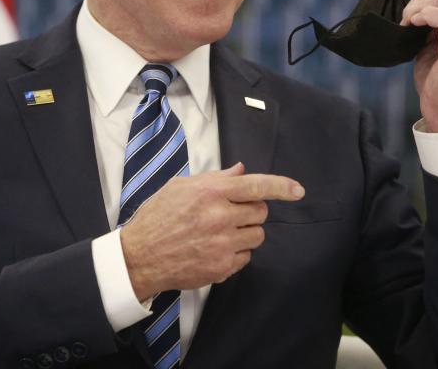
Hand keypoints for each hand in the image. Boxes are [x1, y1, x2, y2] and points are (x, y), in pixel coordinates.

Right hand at [119, 162, 304, 300]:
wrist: (139, 256)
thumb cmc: (157, 217)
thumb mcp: (181, 187)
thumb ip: (215, 178)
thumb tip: (241, 170)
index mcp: (210, 192)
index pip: (256, 186)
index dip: (281, 187)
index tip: (298, 190)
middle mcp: (219, 217)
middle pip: (261, 212)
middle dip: (251, 211)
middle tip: (231, 213)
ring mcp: (222, 244)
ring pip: (257, 235)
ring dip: (246, 232)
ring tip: (222, 232)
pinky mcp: (221, 267)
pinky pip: (246, 257)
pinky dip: (236, 252)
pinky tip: (215, 248)